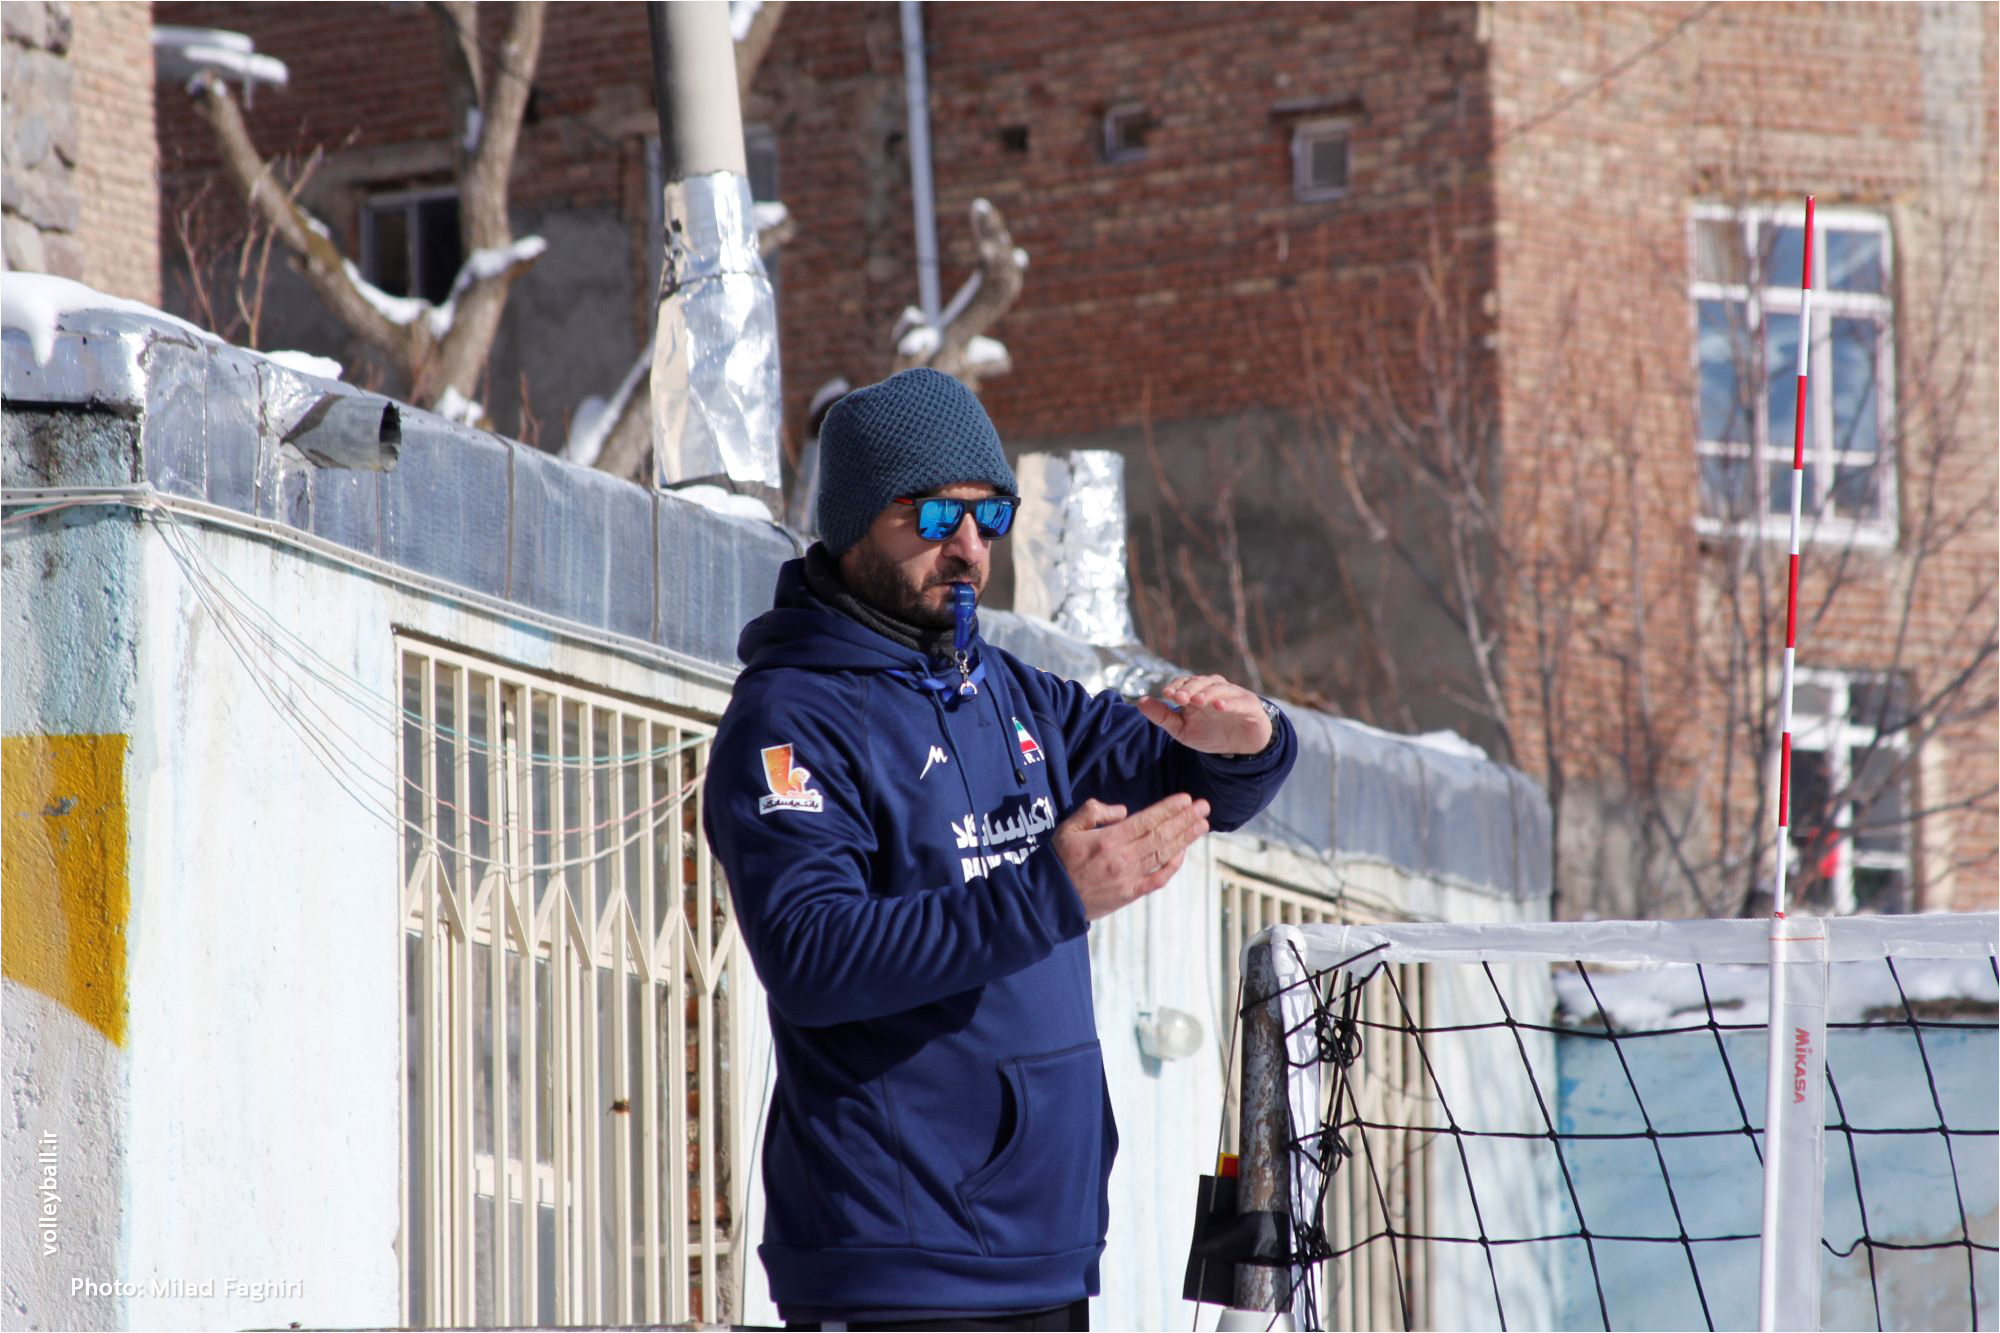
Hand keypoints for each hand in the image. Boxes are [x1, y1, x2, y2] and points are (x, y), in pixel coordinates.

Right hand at [1053, 794, 1210, 920]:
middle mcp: (1123, 858)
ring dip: (1184, 839)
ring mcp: (1129, 878)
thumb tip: (1123, 811)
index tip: (1186, 799)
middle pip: (1161, 835)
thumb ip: (1094, 811)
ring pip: (1163, 855)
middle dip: (1184, 820)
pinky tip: (1183, 853)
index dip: (1168, 809)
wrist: (1051, 900)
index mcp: (1109, 839)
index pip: (1146, 820)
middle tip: (1204, 807)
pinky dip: (1172, 866)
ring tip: (1201, 826)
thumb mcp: (1068, 827)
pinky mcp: (1130, 894)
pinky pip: (1157, 879)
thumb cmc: (1059, 861)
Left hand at [1135, 674, 1272, 755]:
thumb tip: (1140, 702)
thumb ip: (1162, 716)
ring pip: (1220, 687)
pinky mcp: (1249, 705)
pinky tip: (1219, 706)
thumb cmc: (1210, 734)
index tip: (1166, 694)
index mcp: (1197, 693)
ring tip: (1197, 701)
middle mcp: (1215, 690)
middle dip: (1189, 688)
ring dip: (1207, 693)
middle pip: (1201, 682)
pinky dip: (1230, 702)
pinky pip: (1239, 701)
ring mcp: (1233, 695)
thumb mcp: (1182, 730)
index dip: (1176, 686)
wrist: (1241, 749)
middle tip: (1179, 698)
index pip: (1185, 683)